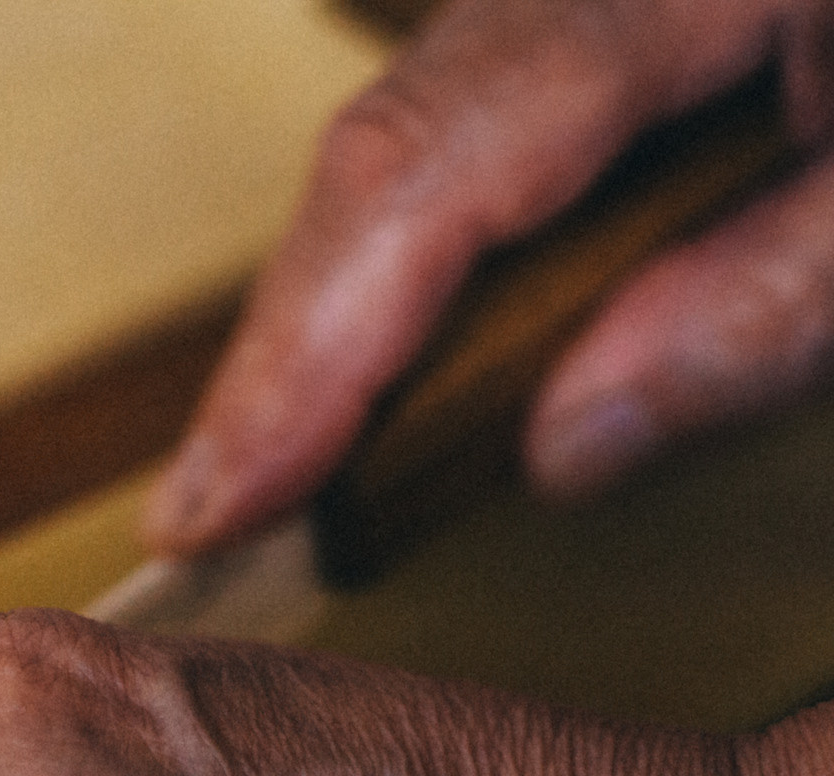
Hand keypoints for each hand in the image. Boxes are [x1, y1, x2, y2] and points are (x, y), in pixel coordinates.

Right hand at [146, 0, 833, 556]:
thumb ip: (772, 304)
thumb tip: (574, 437)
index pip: (425, 169)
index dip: (301, 352)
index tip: (222, 503)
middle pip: (396, 145)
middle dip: (303, 341)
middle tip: (229, 507)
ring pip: (432, 128)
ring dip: (363, 301)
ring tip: (308, 447)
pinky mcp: (631, 6)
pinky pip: (501, 113)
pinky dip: (449, 241)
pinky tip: (422, 340)